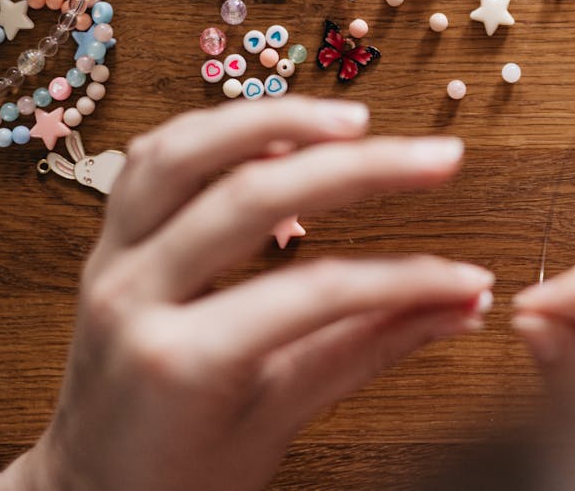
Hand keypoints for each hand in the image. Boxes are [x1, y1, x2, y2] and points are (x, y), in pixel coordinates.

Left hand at [1, 99, 491, 490]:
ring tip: (355, 120)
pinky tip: (273, 125)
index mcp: (178, 361)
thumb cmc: (175, 477)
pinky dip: (216, 129)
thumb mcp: (278, 422)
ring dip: (275, 119)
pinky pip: (154, 158)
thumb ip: (369, 351)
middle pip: (253, 197)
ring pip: (187, 152)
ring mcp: (110, 260)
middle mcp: (133, 295)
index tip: (467, 277)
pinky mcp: (107, 241)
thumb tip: (459, 308)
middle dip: (360, 169)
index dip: (405, 279)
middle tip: (438, 158)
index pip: (315, 294)